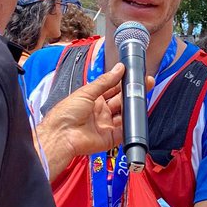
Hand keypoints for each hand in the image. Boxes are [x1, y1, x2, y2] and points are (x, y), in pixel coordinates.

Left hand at [36, 63, 145, 180]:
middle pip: (121, 101)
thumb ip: (105, 81)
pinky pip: (125, 131)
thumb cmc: (66, 113)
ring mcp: (106, 124)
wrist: (61, 135)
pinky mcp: (111, 138)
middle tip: (144, 83)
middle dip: (132, 92)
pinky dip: (132, 124)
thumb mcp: (86, 92)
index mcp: (93, 99)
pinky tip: (138, 114)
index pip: (112, 89)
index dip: (123, 82)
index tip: (133, 75)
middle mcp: (101, 112)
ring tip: (143, 96)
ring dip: (134, 106)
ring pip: (125, 115)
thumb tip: (118, 69)